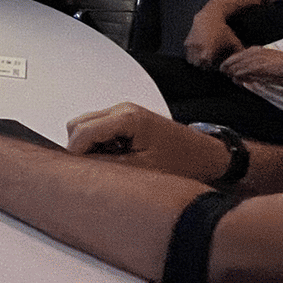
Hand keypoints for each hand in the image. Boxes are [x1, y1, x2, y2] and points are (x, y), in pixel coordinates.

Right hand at [64, 102, 228, 182]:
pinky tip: (117, 156)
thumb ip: (105, 166)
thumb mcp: (141, 170)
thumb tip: (77, 167)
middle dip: (80, 149)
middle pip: (78, 125)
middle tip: (97, 169)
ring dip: (90, 146)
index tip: (79, 173)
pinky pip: (98, 127)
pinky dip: (99, 143)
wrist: (208, 156)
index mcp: (127, 118)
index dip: (74, 154)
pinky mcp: (127, 117)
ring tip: (112, 162)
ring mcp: (124, 111)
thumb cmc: (183, 162)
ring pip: (85, 125)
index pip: (82, 132)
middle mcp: (123, 109)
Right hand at [182, 13, 242, 68]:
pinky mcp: (186, 42)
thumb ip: (239, 51)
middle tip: (208, 61)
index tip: (213, 63)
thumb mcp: (233, 40)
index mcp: (209, 49)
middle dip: (202, 64)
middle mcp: (198, 48)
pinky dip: (191, 54)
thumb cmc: (223, 30)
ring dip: (196, 60)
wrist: (209, 17)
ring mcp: (191, 45)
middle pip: (198, 64)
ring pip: (191, 60)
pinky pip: (187, 54)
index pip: (206, 65)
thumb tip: (247, 61)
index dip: (210, 66)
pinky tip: (198, 51)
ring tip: (203, 57)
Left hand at [219, 46, 282, 82]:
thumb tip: (245, 73)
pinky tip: (239, 82)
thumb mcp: (268, 62)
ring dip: (233, 75)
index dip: (229, 64)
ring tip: (234, 80)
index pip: (235, 56)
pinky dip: (239, 78)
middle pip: (232, 61)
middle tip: (227, 76)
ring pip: (236, 67)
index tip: (227, 71)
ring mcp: (255, 59)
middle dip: (228, 69)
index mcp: (255, 50)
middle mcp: (253, 52)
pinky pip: (243, 72)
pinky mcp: (259, 67)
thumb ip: (256, 66)